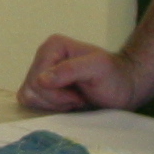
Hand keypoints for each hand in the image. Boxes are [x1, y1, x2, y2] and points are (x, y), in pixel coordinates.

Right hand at [17, 34, 149, 112]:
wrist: (123, 88)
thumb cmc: (114, 77)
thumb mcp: (98, 69)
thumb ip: (70, 70)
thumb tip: (41, 79)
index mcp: (52, 46)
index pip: (37, 78)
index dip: (57, 93)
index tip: (79, 93)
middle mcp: (43, 57)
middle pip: (31, 88)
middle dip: (56, 100)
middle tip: (78, 97)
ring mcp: (40, 72)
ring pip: (29, 97)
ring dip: (54, 104)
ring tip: (74, 98)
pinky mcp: (41, 87)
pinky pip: (32, 102)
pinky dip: (50, 107)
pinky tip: (68, 102)